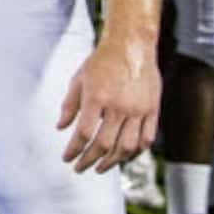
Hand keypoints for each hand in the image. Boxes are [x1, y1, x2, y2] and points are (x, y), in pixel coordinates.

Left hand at [56, 32, 158, 172]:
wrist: (131, 45)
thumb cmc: (102, 61)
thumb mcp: (79, 79)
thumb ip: (69, 105)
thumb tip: (60, 128)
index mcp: (97, 97)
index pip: (84, 134)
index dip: (74, 150)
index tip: (67, 158)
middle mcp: (119, 106)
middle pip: (104, 144)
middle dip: (90, 160)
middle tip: (80, 168)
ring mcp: (138, 109)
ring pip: (126, 146)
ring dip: (112, 162)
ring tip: (101, 167)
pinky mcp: (152, 109)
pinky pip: (146, 138)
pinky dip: (135, 152)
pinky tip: (124, 156)